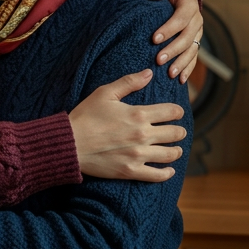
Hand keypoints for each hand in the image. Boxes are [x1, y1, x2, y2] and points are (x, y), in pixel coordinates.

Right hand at [70, 70, 185, 181]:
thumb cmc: (85, 116)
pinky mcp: (131, 171)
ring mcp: (138, 155)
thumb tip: (149, 73)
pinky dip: (167, 173)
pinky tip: (169, 170)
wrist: (69, 143)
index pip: (172, 112)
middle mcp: (142, 135)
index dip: (177, 111)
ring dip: (176, 150)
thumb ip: (129, 82)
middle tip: (178, 131)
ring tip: (176, 149)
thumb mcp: (105, 93)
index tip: (176, 113)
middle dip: (179, 131)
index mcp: (138, 114)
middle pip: (175, 133)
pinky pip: (157, 175)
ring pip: (170, 154)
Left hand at [148, 0, 202, 82]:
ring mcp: (197, 33)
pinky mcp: (194, 43)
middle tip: (158, 59)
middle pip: (187, 38)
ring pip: (192, 51)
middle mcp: (196, 21)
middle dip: (173, 50)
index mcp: (190, 5)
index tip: (154, 39)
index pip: (180, 19)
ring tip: (170, 74)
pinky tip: (180, 80)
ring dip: (181, 63)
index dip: (169, 29)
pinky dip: (188, 69)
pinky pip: (193, 58)